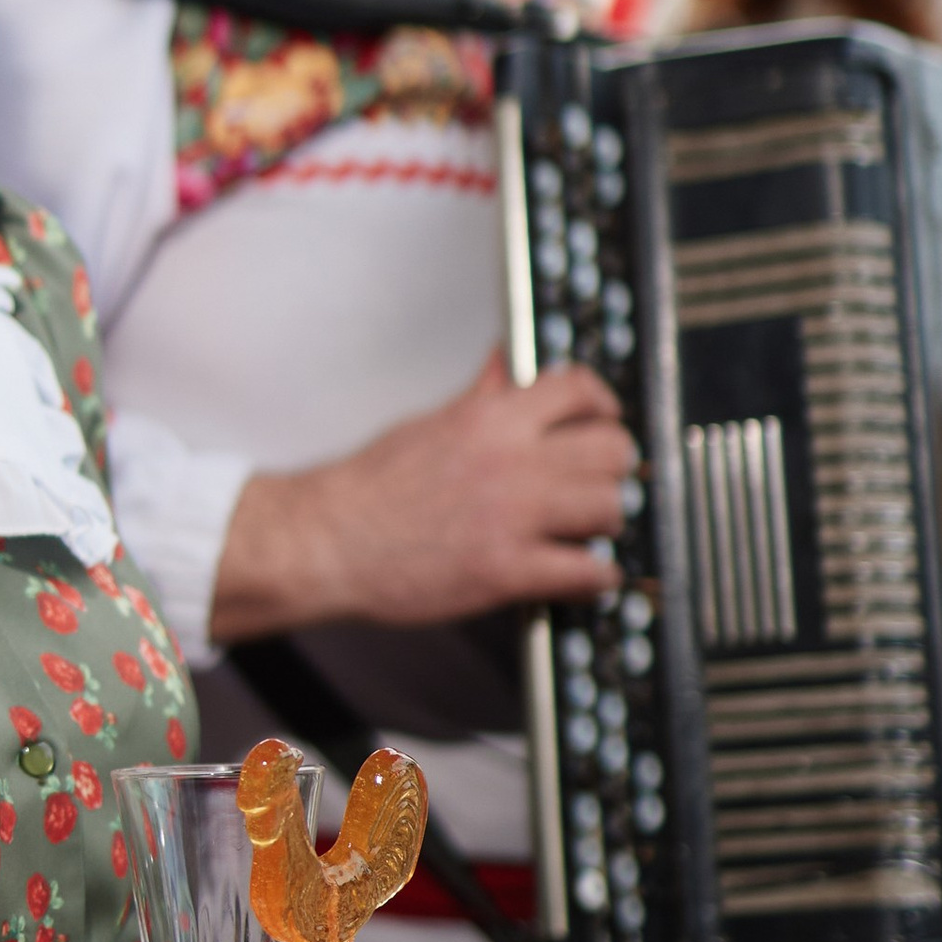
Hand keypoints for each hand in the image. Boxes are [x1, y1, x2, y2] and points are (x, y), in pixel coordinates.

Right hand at [210, 351, 633, 639]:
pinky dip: (595, 576)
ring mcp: (512, 516)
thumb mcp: (430, 424)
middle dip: (613, 469)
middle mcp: (511, 460)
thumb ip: (480, 397)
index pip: (581, 390)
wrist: (328, 541)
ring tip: (586, 531)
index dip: (604, 408)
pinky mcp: (506, 569)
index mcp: (491, 418)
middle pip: (612, 449)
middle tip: (598, 484)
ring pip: (610, 507)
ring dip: (606, 523)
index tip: (604, 423)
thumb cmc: (371, 488)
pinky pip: (588, 570)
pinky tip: (579, 575)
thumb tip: (502, 364)